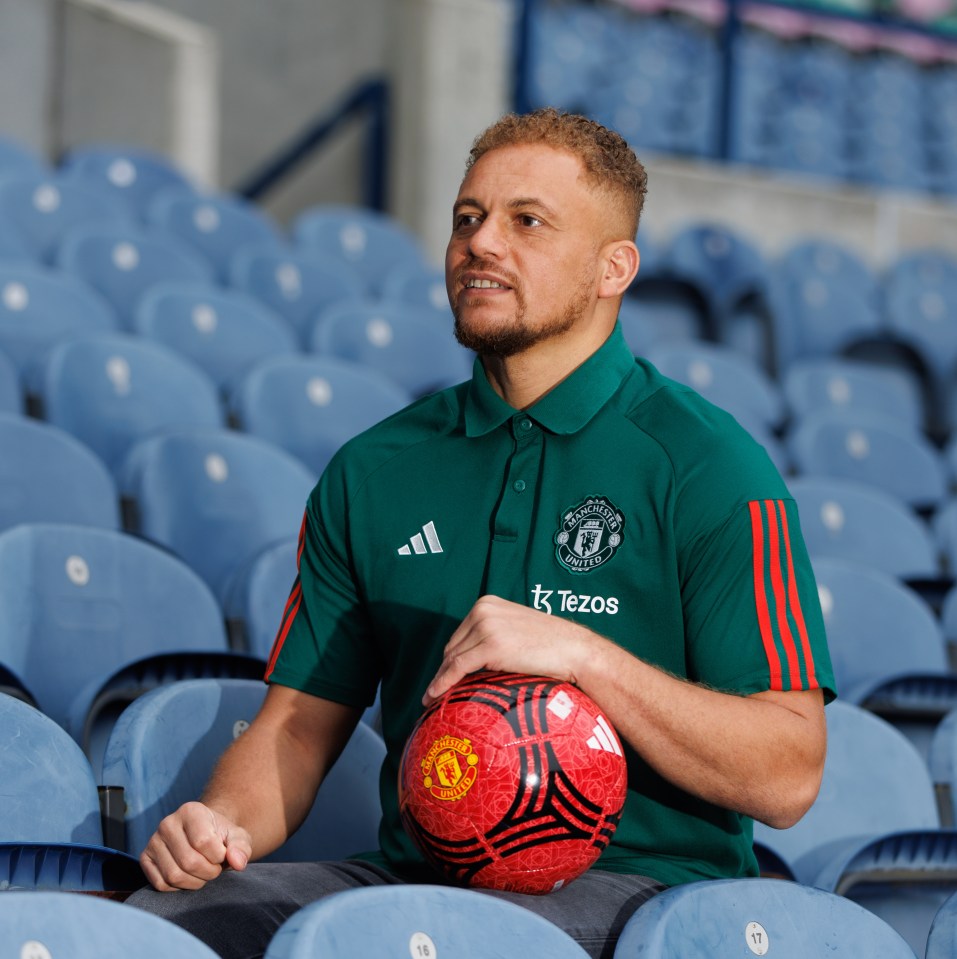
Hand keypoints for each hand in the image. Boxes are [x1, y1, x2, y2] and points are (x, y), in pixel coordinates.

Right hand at [140, 801, 252, 891]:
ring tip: (203, 872)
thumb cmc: (222, 837)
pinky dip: (179, 887)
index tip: (223, 855)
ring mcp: (153, 841)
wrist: (205, 838)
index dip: (218, 856)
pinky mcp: (145, 859)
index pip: (203, 841)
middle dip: (209, 872)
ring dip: (195, 882)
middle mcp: (168, 823)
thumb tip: (238, 863)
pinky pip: (161, 884)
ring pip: (174, 876)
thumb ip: (241, 847)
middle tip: (215, 868)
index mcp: (191, 810)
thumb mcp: (237, 837)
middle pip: (189, 862)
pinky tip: (188, 876)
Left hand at [423, 595, 598, 705]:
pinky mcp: (490, 646)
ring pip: (452, 659)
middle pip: (453, 647)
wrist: (575, 650)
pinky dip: (442, 683)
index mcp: (487, 604)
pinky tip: (433, 697)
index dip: (450, 661)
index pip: (459, 636)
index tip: (443, 678)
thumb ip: (494, 634)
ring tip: (434, 700)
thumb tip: (474, 660)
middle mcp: (482, 611)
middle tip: (438, 694)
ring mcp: (486, 627)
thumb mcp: (515, 629)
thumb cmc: (551, 645)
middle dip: (446, 671)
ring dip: (442, 680)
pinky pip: (458, 668)